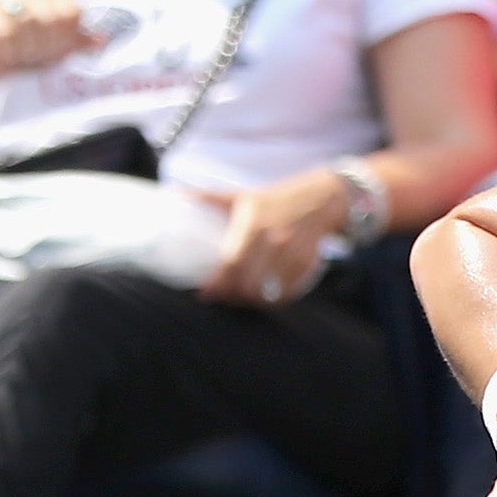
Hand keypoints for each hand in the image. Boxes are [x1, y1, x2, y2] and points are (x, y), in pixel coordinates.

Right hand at [0, 0, 106, 77]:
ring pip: (31, 22)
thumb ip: (78, 44)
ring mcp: (8, 3)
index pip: (71, 9)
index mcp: (49, 0)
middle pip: (53, 16)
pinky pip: (8, 32)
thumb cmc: (28, 52)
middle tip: (40, 54)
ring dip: (31, 48)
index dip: (69, 32)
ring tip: (24, 54)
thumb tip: (102, 39)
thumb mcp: (58, 52)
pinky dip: (12, 49)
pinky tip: (10, 55)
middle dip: (50, 43)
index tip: (60, 46)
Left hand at [198, 171, 348, 307]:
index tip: (204, 293)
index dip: (217, 284)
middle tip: (221, 296)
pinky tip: (262, 298)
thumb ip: (210, 199)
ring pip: (266, 294)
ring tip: (239, 298)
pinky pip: (285, 295)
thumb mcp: (243, 196)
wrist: (321, 199)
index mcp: (254, 224)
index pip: (232, 264)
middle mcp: (274, 240)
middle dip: (231, 296)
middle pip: (247, 284)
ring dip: (250, 302)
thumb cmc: (277, 199)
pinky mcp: (306, 265)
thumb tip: (175, 195)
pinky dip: (271, 301)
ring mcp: (292, 255)